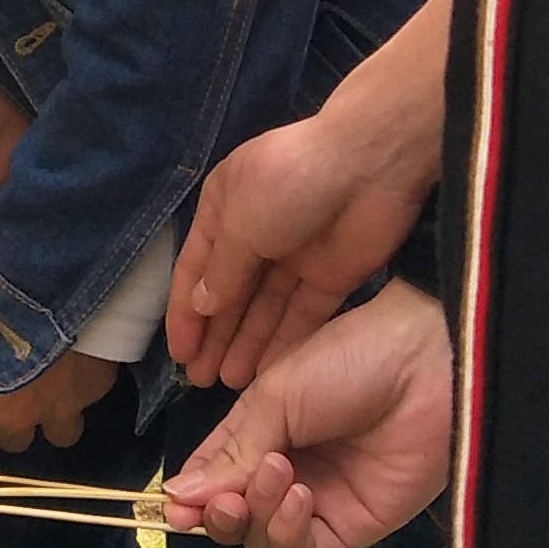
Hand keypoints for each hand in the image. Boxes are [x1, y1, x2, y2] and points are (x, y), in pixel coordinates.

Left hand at [0, 324, 117, 450]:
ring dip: (59, 418)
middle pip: (13, 439)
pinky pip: (90, 397)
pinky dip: (87, 383)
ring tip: (60, 391)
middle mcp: (11, 415)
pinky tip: (85, 360)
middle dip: (16, 420)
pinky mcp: (91, 392)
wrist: (41, 288)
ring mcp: (55, 410)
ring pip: (61, 434)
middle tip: (22, 393)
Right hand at [165, 284, 450, 547]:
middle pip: (232, 515)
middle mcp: (283, 470)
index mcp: (258, 431)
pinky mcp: (352, 526)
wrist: (425, 367)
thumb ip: (230, 453)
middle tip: (225, 501)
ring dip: (259, 515)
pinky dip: (289, 532)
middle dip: (219, 513)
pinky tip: (298, 496)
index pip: (211, 476)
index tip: (172, 506)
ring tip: (278, 475)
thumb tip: (179, 496)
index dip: (190, 494)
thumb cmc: (347, 360)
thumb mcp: (274, 397)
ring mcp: (317, 500)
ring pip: (263, 539)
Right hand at [168, 0, 447, 387]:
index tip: (178, 356)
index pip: (195, 270)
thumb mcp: (241, 223)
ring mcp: (294, 257)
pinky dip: (284, 342)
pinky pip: (301, 315)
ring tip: (227, 384)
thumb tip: (200, 306)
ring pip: (263, 310)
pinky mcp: (330, 277)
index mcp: (223, 210)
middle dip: (213, 336)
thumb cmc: (288, 183)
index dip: (184, 314)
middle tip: (198, 382)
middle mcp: (254, 234)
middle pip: (229, 295)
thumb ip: (220, 271)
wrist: (370, 164)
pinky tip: (268, 372)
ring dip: (245, 344)